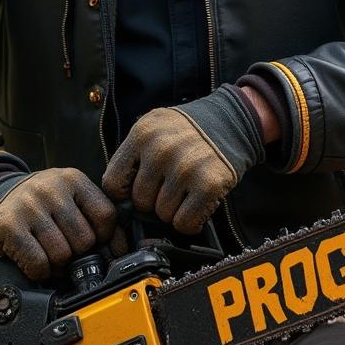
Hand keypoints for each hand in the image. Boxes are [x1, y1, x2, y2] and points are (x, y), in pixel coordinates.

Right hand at [0, 168, 125, 280]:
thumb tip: (120, 250)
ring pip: (62, 254)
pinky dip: (40, 272)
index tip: (93, 242)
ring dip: (57, 266)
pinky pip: (38, 262)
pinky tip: (35, 263)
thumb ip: (94, 218)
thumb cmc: (38, 205)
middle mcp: (51, 188)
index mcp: (73, 179)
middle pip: (85, 239)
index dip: (103, 237)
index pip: (106, 215)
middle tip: (65, 251)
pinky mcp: (10, 225)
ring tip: (49, 256)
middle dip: (78, 254)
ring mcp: (29, 205)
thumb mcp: (68, 200)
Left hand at [102, 87, 263, 234]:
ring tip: (185, 190)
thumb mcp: (152, 129)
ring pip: (162, 214)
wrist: (231, 121)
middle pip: (139, 202)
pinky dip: (190, 221)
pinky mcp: (209, 185)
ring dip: (173, 210)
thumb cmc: (186, 132)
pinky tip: (196, 203)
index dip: (124, 193)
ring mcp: (186, 168)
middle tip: (169, 186)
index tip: (138, 189)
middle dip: (152, 200)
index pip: (113, 183)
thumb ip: (132, 157)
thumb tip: (118, 200)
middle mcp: (161, 150)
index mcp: (142, 134)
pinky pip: (185, 222)